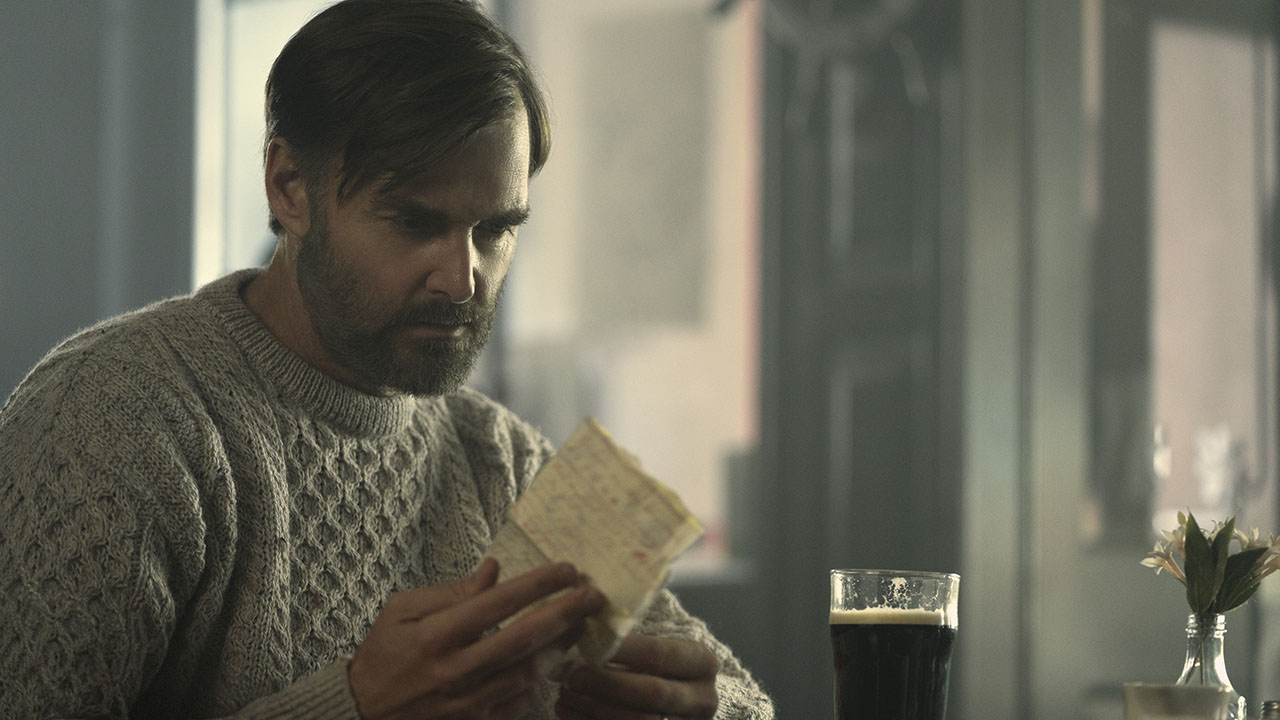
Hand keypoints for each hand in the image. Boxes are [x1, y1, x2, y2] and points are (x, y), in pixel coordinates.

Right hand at [349, 558, 605, 719]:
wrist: (362, 713)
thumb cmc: (383, 654)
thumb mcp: (402, 611)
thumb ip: (450, 591)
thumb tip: (494, 570)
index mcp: (436, 635)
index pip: (498, 603)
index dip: (538, 584)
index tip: (567, 569)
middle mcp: (455, 670)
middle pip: (524, 640)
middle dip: (566, 614)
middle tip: (594, 596)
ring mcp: (467, 702)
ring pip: (529, 673)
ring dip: (562, 647)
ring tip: (582, 625)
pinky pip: (519, 703)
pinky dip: (539, 682)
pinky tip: (551, 663)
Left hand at [554, 635, 718, 719]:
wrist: (679, 696)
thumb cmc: (659, 661)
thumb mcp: (660, 639)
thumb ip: (634, 627)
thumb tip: (590, 605)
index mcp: (701, 662)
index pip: (661, 655)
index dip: (625, 651)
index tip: (589, 646)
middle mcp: (702, 698)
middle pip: (653, 694)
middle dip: (607, 685)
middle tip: (572, 676)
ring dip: (596, 709)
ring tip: (566, 695)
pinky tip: (569, 712)